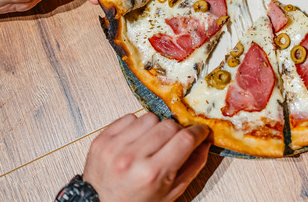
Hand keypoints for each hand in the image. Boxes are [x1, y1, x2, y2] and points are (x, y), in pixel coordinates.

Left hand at [83, 114, 209, 201]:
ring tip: (150, 144)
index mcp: (152, 173)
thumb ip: (193, 165)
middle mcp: (132, 158)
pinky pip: (129, 118)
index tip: (200, 131)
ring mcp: (114, 148)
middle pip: (169, 125)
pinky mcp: (101, 140)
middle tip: (173, 143)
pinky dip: (136, 126)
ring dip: (155, 128)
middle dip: (176, 132)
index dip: (197, 132)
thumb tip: (206, 141)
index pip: (185, 139)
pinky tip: (135, 142)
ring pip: (150, 117)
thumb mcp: (172, 191)